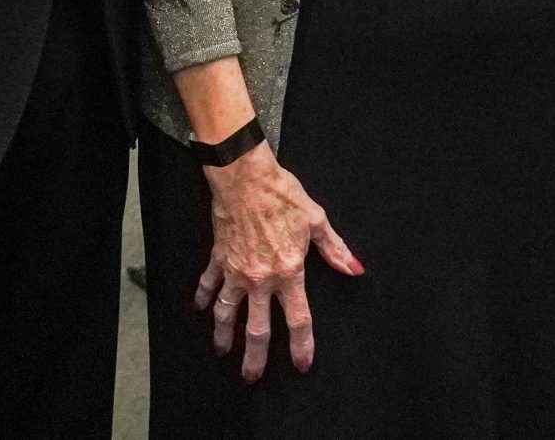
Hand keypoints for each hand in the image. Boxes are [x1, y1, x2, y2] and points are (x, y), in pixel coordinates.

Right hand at [196, 145, 362, 380]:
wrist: (244, 176)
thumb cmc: (281, 194)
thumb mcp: (316, 220)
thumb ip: (334, 250)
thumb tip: (355, 269)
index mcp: (288, 271)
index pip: (298, 319)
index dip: (302, 345)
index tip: (302, 364)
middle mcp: (260, 279)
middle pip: (257, 329)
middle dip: (255, 358)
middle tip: (252, 378)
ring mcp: (236, 272)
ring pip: (227, 314)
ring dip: (223, 336)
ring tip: (222, 352)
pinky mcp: (218, 259)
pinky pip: (208, 285)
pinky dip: (203, 298)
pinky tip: (200, 309)